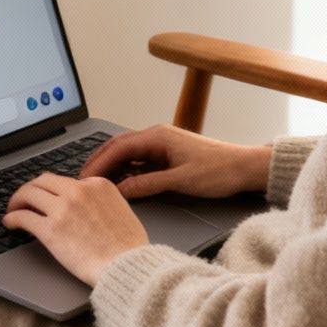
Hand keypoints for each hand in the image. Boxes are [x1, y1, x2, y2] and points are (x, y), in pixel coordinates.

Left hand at [2, 173, 148, 285]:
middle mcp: (78, 191)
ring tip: (13, 210)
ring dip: (17, 201)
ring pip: (28, 193)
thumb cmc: (128, 247)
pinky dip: (12, 218)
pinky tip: (10, 223)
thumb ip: (101, 202)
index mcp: (97, 185)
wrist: (126, 266)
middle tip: (24, 200)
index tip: (47, 200)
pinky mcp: (50, 230)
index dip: (52, 191)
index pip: (66, 181)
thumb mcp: (121, 210)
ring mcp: (62, 209)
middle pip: (43, 181)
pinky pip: (23, 217)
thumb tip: (84, 207)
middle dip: (31, 189)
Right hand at [77, 124, 270, 199]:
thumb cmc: (220, 170)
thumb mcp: (181, 180)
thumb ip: (148, 184)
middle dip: (98, 162)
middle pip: (118, 147)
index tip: (83, 177)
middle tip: (81, 180)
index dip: (98, 162)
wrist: (245, 167)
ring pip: (128, 155)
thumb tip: (120, 190)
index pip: (118, 147)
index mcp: (158, 136)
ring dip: (111, 167)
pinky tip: (119, 184)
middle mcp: (157, 137)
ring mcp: (163, 145)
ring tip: (94, 183)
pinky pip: (140, 161)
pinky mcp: (168, 156)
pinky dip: (126, 171)